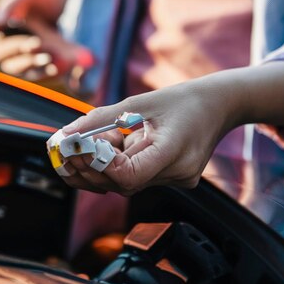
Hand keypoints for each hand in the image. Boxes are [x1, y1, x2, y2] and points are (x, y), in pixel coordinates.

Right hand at [0, 0, 92, 82]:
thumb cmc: (47, 0)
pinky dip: (41, 68)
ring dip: (26, 59)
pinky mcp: (38, 70)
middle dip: (10, 47)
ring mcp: (20, 59)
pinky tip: (51, 59)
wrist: (77, 10)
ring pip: (11, 67)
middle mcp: (5, 43)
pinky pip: (33, 75)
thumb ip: (12, 5)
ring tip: (43, 50)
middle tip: (29, 41)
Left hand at [57, 62, 283, 194]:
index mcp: (175, 149)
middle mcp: (179, 172)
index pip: (131, 174)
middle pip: (123, 184)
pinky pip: (137, 180)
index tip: (78, 150)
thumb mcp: (137, 102)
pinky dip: (116, 168)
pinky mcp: (174, 181)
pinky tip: (106, 152)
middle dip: (90, 169)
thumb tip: (65, 136)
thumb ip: (99, 121)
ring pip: (127, 184)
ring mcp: (178, 180)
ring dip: (100, 168)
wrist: (218, 106)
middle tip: (67, 152)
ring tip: (85, 147)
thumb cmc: (181, 100)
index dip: (100, 166)